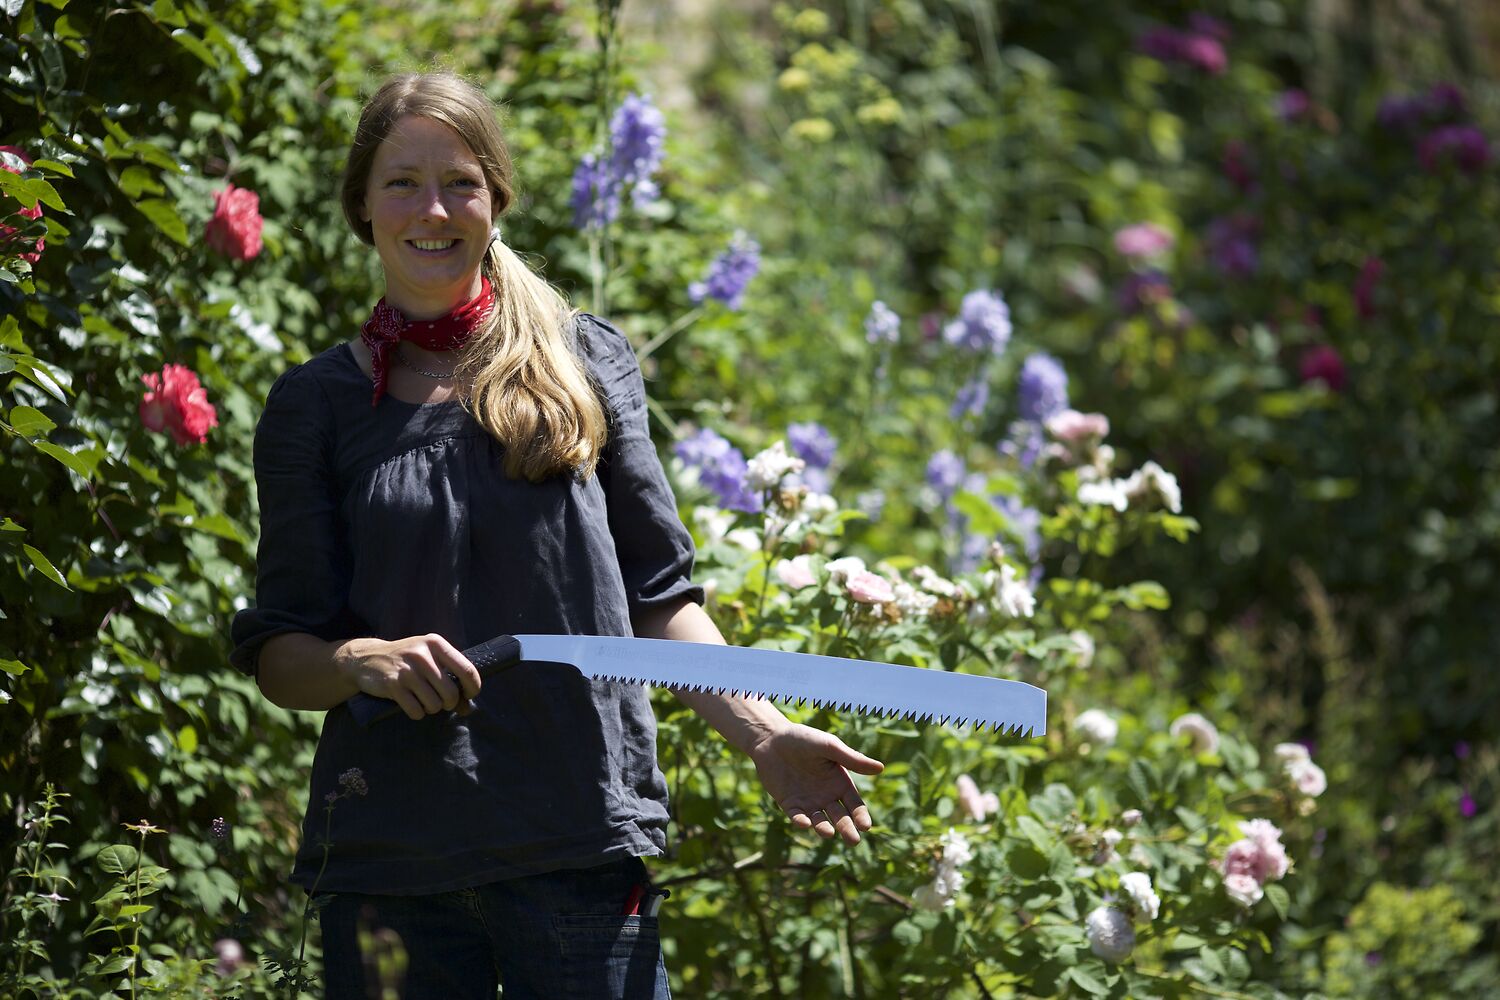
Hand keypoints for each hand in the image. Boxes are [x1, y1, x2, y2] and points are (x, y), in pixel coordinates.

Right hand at [337, 633, 480, 720]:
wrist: (366, 658)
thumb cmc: (406, 660)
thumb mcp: (428, 658)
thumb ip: (450, 677)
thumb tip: (468, 707)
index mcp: (436, 644)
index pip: (467, 670)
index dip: (473, 688)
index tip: (469, 695)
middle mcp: (422, 655)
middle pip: (451, 693)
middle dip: (448, 703)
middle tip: (439, 700)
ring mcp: (407, 670)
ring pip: (434, 705)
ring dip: (430, 708)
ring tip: (421, 699)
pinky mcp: (393, 685)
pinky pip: (416, 711)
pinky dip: (416, 712)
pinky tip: (409, 702)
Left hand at [747, 723, 883, 845]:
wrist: (772, 738)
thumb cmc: (804, 739)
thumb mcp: (829, 746)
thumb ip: (852, 759)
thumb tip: (880, 768)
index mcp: (840, 783)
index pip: (855, 805)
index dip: (861, 816)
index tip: (865, 826)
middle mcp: (827, 796)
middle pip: (840, 818)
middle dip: (847, 829)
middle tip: (853, 841)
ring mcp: (808, 802)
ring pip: (820, 821)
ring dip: (824, 829)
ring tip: (829, 833)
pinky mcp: (789, 804)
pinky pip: (797, 816)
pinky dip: (800, 821)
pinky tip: (804, 822)